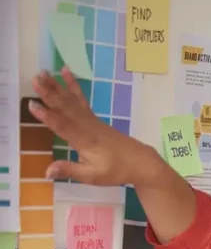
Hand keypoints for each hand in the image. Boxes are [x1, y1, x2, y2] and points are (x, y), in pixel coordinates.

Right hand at [29, 67, 161, 185]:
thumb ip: (70, 171)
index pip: (63, 127)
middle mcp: (87, 126)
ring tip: (43, 72)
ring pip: (72, 100)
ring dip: (57, 86)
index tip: (32, 104)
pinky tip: (66, 73)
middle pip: (66, 108)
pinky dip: (73, 86)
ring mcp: (92, 120)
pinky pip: (81, 99)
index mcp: (85, 141)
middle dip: (49, 94)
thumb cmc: (116, 170)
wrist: (140, 162)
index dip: (48, 116)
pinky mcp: (94, 118)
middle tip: (34, 79)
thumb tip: (47, 171)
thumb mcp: (93, 176)